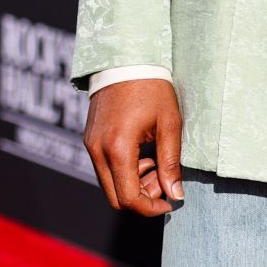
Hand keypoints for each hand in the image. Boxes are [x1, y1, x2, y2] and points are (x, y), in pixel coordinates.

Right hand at [83, 78, 182, 215]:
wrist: (126, 58)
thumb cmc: (152, 87)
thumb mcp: (169, 123)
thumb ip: (171, 162)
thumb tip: (176, 194)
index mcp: (118, 148)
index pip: (128, 198)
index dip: (150, 208)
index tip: (170, 203)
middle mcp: (97, 150)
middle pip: (115, 198)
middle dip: (141, 197)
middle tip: (164, 180)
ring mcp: (90, 145)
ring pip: (109, 184)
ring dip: (132, 184)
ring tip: (155, 162)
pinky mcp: (90, 139)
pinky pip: (104, 168)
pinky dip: (123, 171)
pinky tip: (142, 154)